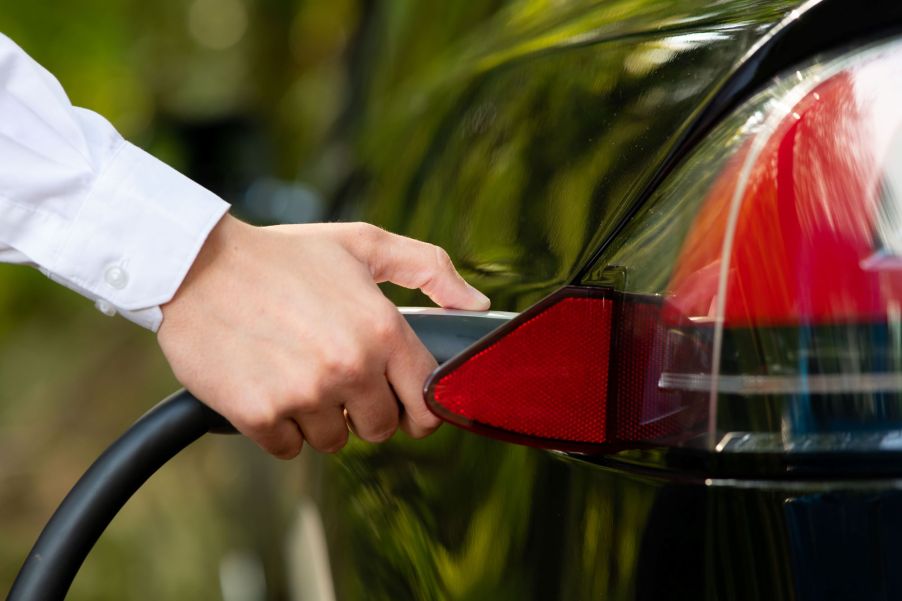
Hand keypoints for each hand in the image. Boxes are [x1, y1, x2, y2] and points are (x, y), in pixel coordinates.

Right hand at [157, 215, 489, 457]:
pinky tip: (270, 386)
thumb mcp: (363, 244)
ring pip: (336, 440)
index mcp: (382, 329)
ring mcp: (304, 395)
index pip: (427, 400)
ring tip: (299, 372)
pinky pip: (290, 448)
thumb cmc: (283, 255)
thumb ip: (429, 269)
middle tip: (340, 376)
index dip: (417, 403)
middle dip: (367, 409)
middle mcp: (349, 367)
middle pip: (383, 428)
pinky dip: (282, 426)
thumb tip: (477, 303)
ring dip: (322, 417)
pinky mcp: (260, 416)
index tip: (402, 398)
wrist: (196, 267)